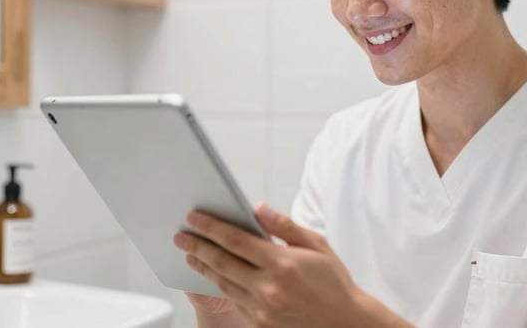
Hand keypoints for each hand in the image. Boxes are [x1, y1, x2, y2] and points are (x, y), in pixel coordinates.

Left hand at [174, 203, 398, 326]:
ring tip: (190, 255)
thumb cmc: (333, 282)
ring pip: (223, 283)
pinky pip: (234, 300)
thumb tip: (258, 209)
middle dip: (197, 246)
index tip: (194, 217)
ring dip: (204, 267)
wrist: (345, 324)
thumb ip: (285, 226)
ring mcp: (262, 308)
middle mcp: (268, 287)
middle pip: (222, 262)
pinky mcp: (260, 323)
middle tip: (180, 236)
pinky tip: (213, 276)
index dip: (211, 227)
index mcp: (281, 263)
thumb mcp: (316, 245)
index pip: (235, 239)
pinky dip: (220, 285)